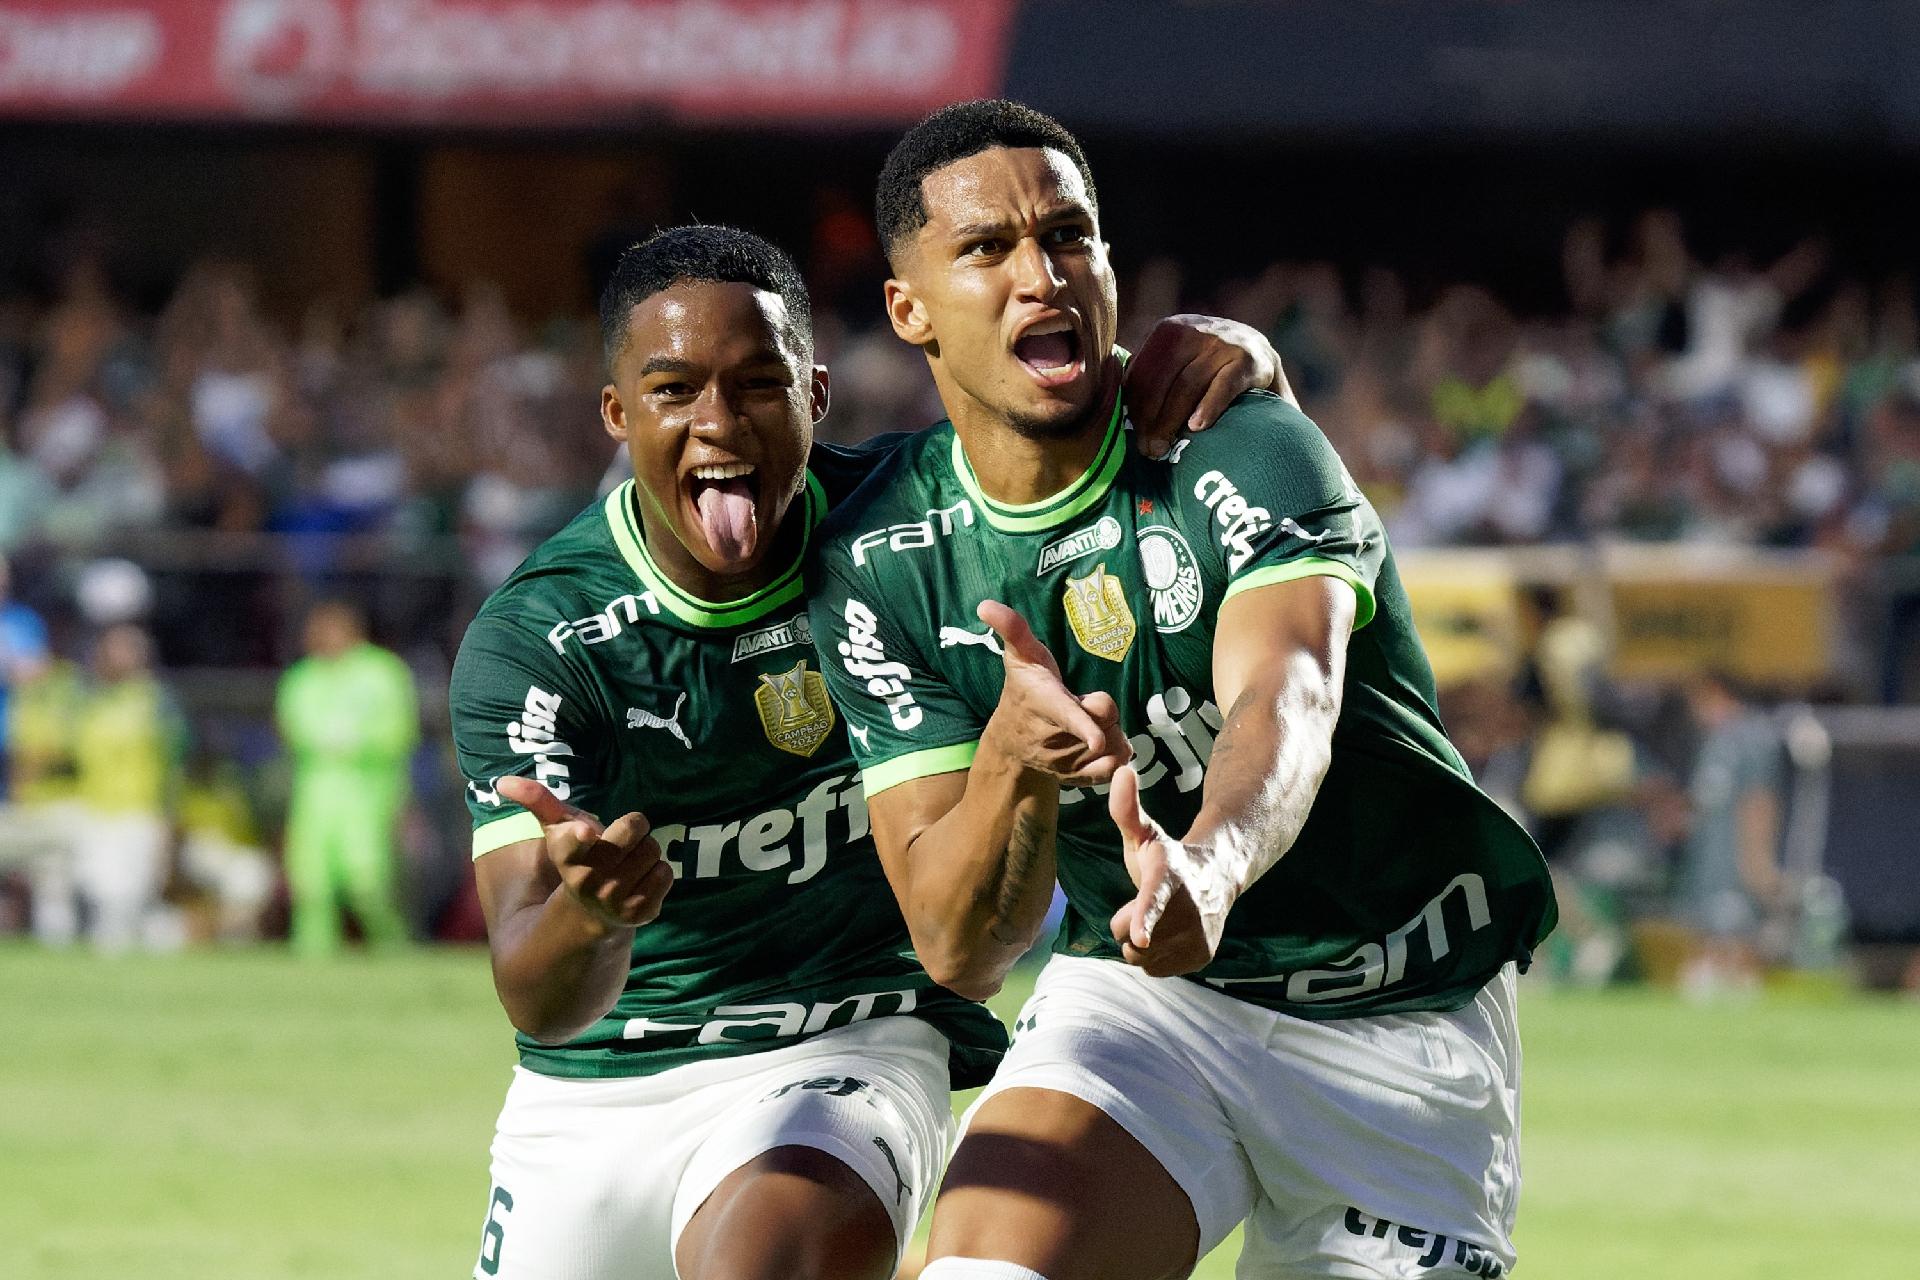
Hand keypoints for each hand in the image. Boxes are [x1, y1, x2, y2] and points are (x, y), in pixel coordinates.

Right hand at [496, 776, 672, 930]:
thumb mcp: (557, 830)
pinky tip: (639, 881)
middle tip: (621, 840)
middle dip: (633, 828)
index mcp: (567, 857)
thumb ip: (537, 801)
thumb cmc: (578, 859)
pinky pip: (666, 873)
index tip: (585, 832)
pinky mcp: (642, 912)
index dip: (579, 836)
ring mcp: (616, 900)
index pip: (571, 842)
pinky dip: (658, 873)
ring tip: (627, 863)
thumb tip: (503, 781)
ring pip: (653, 850)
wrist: (592, 913)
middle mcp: (589, 882)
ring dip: (645, 851)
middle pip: (633, 829)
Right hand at [979, 600, 1130, 784]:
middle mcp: (1052, 737)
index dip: (1083, 725)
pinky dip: (1115, 757)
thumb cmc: (1025, 688)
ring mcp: (1064, 761)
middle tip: (1084, 701)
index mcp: (1042, 703)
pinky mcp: (1074, 778)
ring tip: (1089, 723)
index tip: (1097, 740)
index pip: (1066, 714)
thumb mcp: (1020, 656)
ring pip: (1113, 743)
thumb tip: (984, 604)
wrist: (1011, 741)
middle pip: (1105, 719)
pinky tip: (1100, 745)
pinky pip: (1111, 769)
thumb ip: (1012, 628)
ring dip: (1111, 731)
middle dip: (1103, 708)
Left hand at [1107, 765, 1232, 975]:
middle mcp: (1189, 908)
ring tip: (1160, 919)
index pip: (1151, 899)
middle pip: (1130, 937)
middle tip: (1147, 904)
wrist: (1217, 878)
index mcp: (1168, 876)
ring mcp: (1199, 935)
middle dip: (1128, 924)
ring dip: (1142, 942)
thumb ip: (1126, 808)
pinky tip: (1172, 934)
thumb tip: (1121, 770)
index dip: (1143, 918)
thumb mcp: (1146, 833)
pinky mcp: (1203, 956)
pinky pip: (1157, 970)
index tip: (1139, 936)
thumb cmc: (1169, 857)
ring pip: (1142, 957)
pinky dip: (1158, 956)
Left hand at [1124, 315, 1292, 458]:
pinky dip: (1209, 406)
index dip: (1134, 405)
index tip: (1132, 435)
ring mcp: (1225, 341)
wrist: (1265, 360)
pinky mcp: (1251, 359)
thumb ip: (1154, 378)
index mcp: (1172, 330)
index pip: (1143, 369)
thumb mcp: (1181, 364)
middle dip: (1151, 417)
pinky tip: (1197, 428)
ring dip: (1172, 419)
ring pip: (1188, 383)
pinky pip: (1224, 385)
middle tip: (1148, 449)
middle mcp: (1197, 329)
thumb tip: (1115, 412)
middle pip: (1162, 378)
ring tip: (1164, 447)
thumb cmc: (1211, 374)